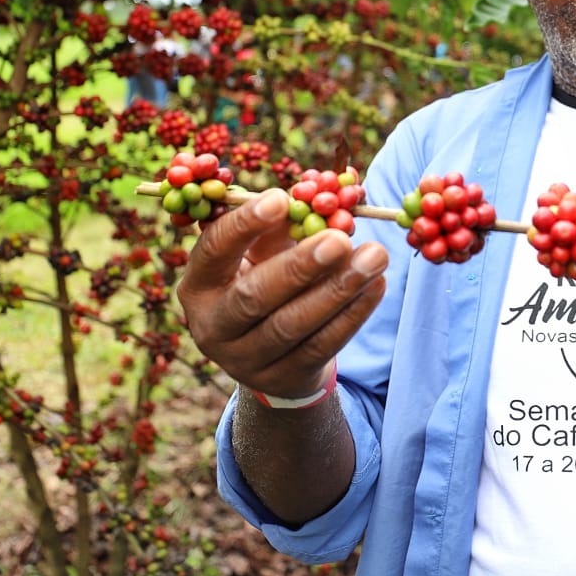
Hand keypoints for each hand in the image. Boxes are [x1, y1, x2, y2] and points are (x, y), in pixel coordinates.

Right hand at [176, 188, 388, 399]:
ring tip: (375, 256)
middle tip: (339, 239)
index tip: (280, 199)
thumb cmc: (265, 279)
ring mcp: (245, 360)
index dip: (244, 226)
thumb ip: (279, 228)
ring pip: (292, 325)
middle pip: (254, 297)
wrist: (272, 353)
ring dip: (338, 289)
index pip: (214, 251)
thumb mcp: (260, 254)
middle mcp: (213, 326)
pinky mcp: (283, 378)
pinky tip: (376, 284)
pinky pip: (322, 345)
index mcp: (199, 285)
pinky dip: (353, 314)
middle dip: (299, 266)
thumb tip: (318, 197)